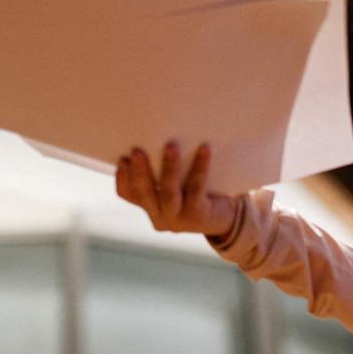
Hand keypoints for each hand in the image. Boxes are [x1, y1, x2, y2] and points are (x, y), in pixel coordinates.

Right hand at [115, 142, 237, 236]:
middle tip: (136, 151)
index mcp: (150, 207)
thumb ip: (164, 170)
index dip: (122, 177)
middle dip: (139, 172)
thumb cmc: (201, 192)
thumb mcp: (178, 183)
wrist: (230, 218)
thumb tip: (159, 134)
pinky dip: (200, 167)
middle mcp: (160, 217)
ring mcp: (178, 219)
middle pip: (144, 193)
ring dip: (169, 168)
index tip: (122, 158)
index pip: (128, 194)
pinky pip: (197, 188)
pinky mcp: (198, 215)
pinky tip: (204, 149)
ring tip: (170, 146)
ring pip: (169, 192)